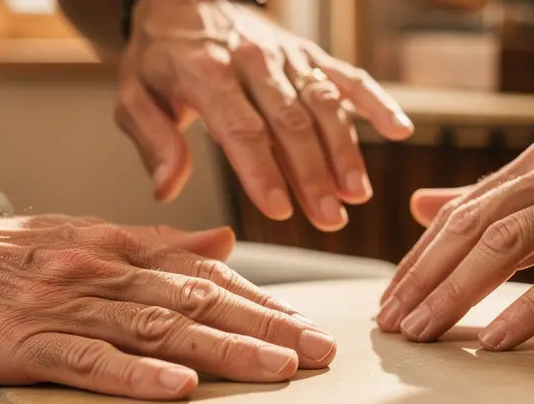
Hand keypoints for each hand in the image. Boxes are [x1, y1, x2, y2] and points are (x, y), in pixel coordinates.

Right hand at [0, 209, 336, 399]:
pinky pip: (88, 361)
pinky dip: (136, 373)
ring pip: (155, 328)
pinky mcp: (25, 344)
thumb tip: (225, 242)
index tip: (308, 325)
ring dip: (222, 349)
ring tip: (277, 369)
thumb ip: (157, 244)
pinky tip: (180, 385)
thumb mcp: (85, 236)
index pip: (204, 275)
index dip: (261, 301)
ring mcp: (64, 307)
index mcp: (118, 250)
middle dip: (265, 327)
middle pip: (195, 301)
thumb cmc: (3, 257)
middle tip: (320, 352)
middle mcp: (101, 272)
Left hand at [114, 0, 412, 231]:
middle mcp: (253, 60)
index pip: (241, 129)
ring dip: (345, 151)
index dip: (263, 171)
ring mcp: (286, 55)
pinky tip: (400, 128)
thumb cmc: (160, 57)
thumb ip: (153, 141)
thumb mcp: (134, 96)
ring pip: (323, 104)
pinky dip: (376, 100)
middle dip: (313, 175)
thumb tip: (167, 188)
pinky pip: (347, 75)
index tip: (280, 209)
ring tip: (357, 195)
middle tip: (330, 219)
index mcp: (206, 72)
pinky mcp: (308, 53)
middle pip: (291, 123)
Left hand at [377, 102, 533, 349]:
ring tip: (424, 332)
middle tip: (390, 324)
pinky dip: (530, 307)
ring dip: (458, 292)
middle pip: (471, 228)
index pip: (459, 213)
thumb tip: (423, 206)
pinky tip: (499, 340)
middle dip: (424, 278)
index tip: (389, 300)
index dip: (419, 258)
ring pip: (507, 245)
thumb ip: (495, 197)